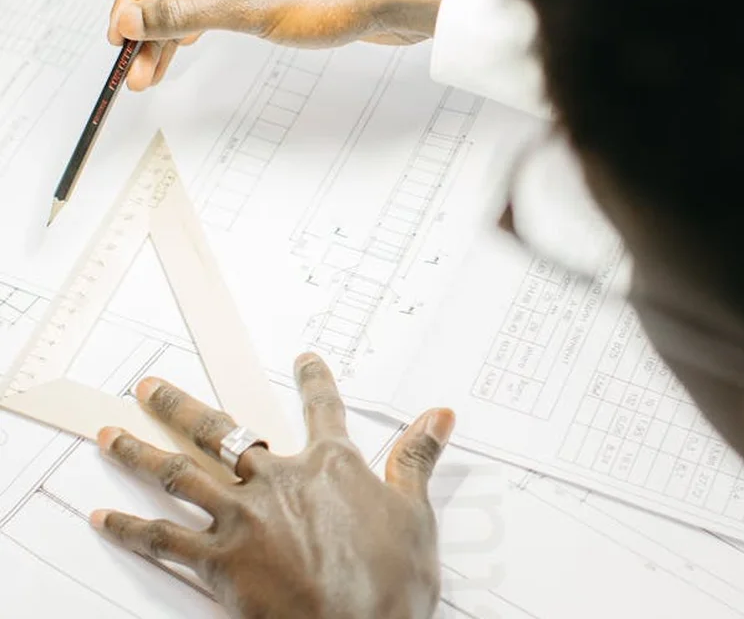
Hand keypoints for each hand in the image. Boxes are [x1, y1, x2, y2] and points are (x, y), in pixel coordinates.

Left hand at [90, 353, 453, 618]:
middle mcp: (278, 482)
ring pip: (180, 474)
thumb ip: (416, 459)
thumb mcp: (416, 514)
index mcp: (330, 466)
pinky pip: (163, 541)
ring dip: (139, 452)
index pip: (323, 409)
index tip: (306, 360)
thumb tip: (439, 416)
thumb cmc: (391, 582)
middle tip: (150, 387)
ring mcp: (243, 520)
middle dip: (181, 406)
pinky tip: (105, 518)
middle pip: (222, 432)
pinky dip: (130, 529)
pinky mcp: (219, 563)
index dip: (316, 381)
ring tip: (111, 434)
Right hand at [108, 0, 459, 89]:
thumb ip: (186, 13)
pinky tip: (187, 50)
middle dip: (154, 25)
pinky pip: (229, 4)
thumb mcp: (251, 7)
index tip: (118, 33)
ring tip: (154, 73)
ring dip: (178, 34)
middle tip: (134, 66)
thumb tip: (136, 18)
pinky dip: (209, 28)